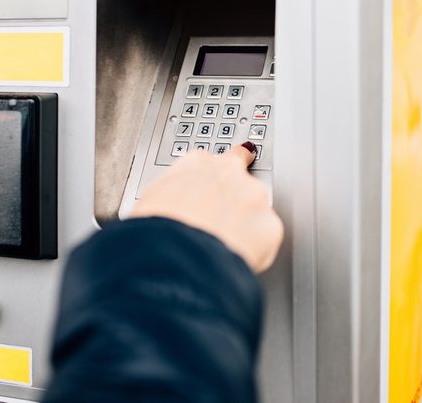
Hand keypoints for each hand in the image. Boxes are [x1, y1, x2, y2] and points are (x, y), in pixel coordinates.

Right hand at [130, 143, 282, 272]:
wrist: (175, 256)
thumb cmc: (156, 232)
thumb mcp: (151, 203)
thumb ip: (173, 196)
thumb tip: (172, 209)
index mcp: (198, 164)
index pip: (215, 160)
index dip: (216, 177)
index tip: (216, 186)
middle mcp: (231, 174)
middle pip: (240, 184)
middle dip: (233, 203)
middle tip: (217, 227)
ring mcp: (255, 198)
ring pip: (256, 212)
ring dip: (244, 227)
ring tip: (221, 250)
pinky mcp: (270, 226)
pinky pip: (265, 240)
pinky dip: (255, 251)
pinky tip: (235, 260)